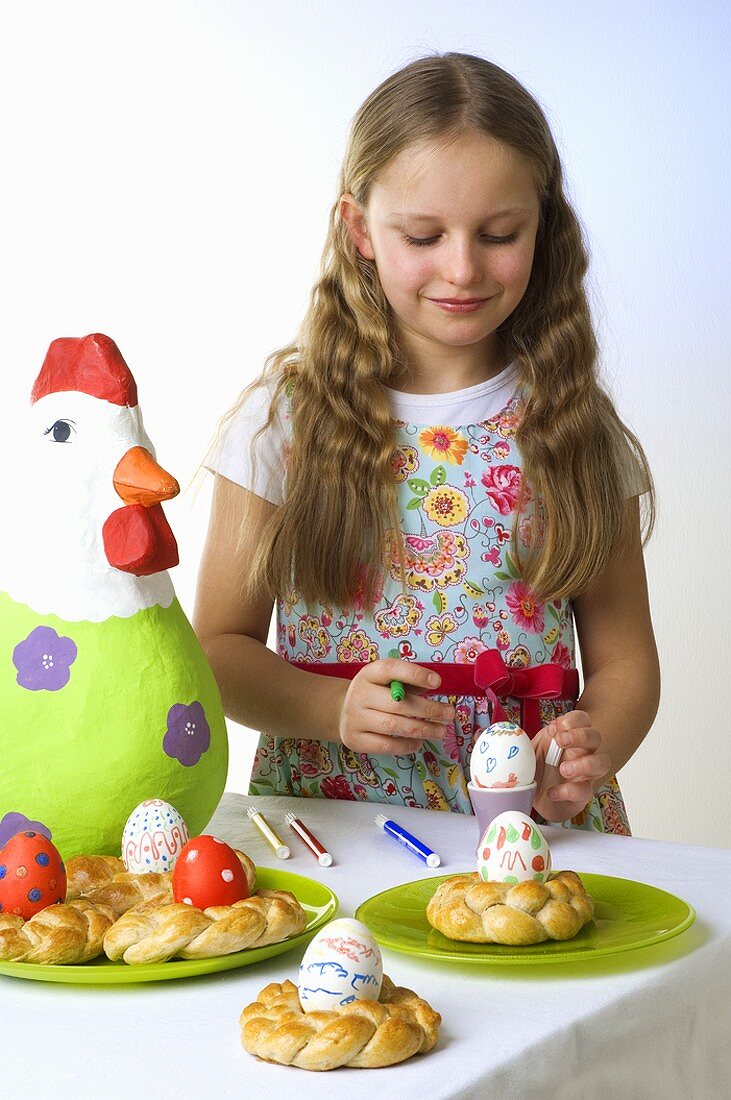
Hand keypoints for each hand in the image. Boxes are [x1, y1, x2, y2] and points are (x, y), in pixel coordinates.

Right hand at [338, 659, 455, 756]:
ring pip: (394, 726)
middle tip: (449, 714)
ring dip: (423, 729)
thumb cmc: (374, 694)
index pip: (391, 669)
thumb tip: (434, 687)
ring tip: (440, 731)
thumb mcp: (386, 681)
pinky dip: (407, 745)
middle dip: (429, 710)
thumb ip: (408, 683)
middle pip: (397, 703)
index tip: (437, 683)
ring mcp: (355, 719)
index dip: (415, 675)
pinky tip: (419, 741)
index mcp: (369, 674)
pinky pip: (386, 746)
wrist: (342, 711)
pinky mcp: (355, 740)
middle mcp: (359, 694)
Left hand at [532, 710, 611, 822]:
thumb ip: (528, 740)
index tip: (555, 727)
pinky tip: (552, 792)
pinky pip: (585, 791)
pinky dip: (568, 791)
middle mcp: (581, 753)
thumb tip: (521, 734)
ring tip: (563, 769)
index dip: (573, 720)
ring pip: (602, 763)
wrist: (531, 796)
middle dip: (580, 736)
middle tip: (560, 741)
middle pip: (595, 737)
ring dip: (584, 764)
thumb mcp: (528, 750)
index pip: (582, 720)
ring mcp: (585, 774)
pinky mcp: (582, 795)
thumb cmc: (534, 768)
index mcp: (568, 737)